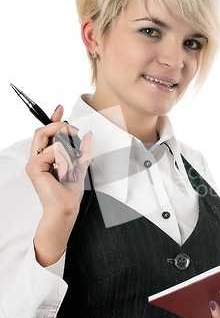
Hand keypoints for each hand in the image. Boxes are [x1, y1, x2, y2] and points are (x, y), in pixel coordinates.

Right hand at [25, 105, 92, 265]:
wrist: (66, 208)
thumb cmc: (69, 192)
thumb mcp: (80, 165)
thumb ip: (82, 150)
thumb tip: (87, 135)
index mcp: (47, 157)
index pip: (47, 133)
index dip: (53, 118)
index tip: (60, 108)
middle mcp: (37, 158)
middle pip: (42, 130)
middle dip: (59, 125)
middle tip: (73, 130)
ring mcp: (34, 163)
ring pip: (49, 139)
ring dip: (67, 150)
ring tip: (71, 166)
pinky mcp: (34, 167)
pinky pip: (53, 152)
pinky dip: (64, 159)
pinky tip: (65, 171)